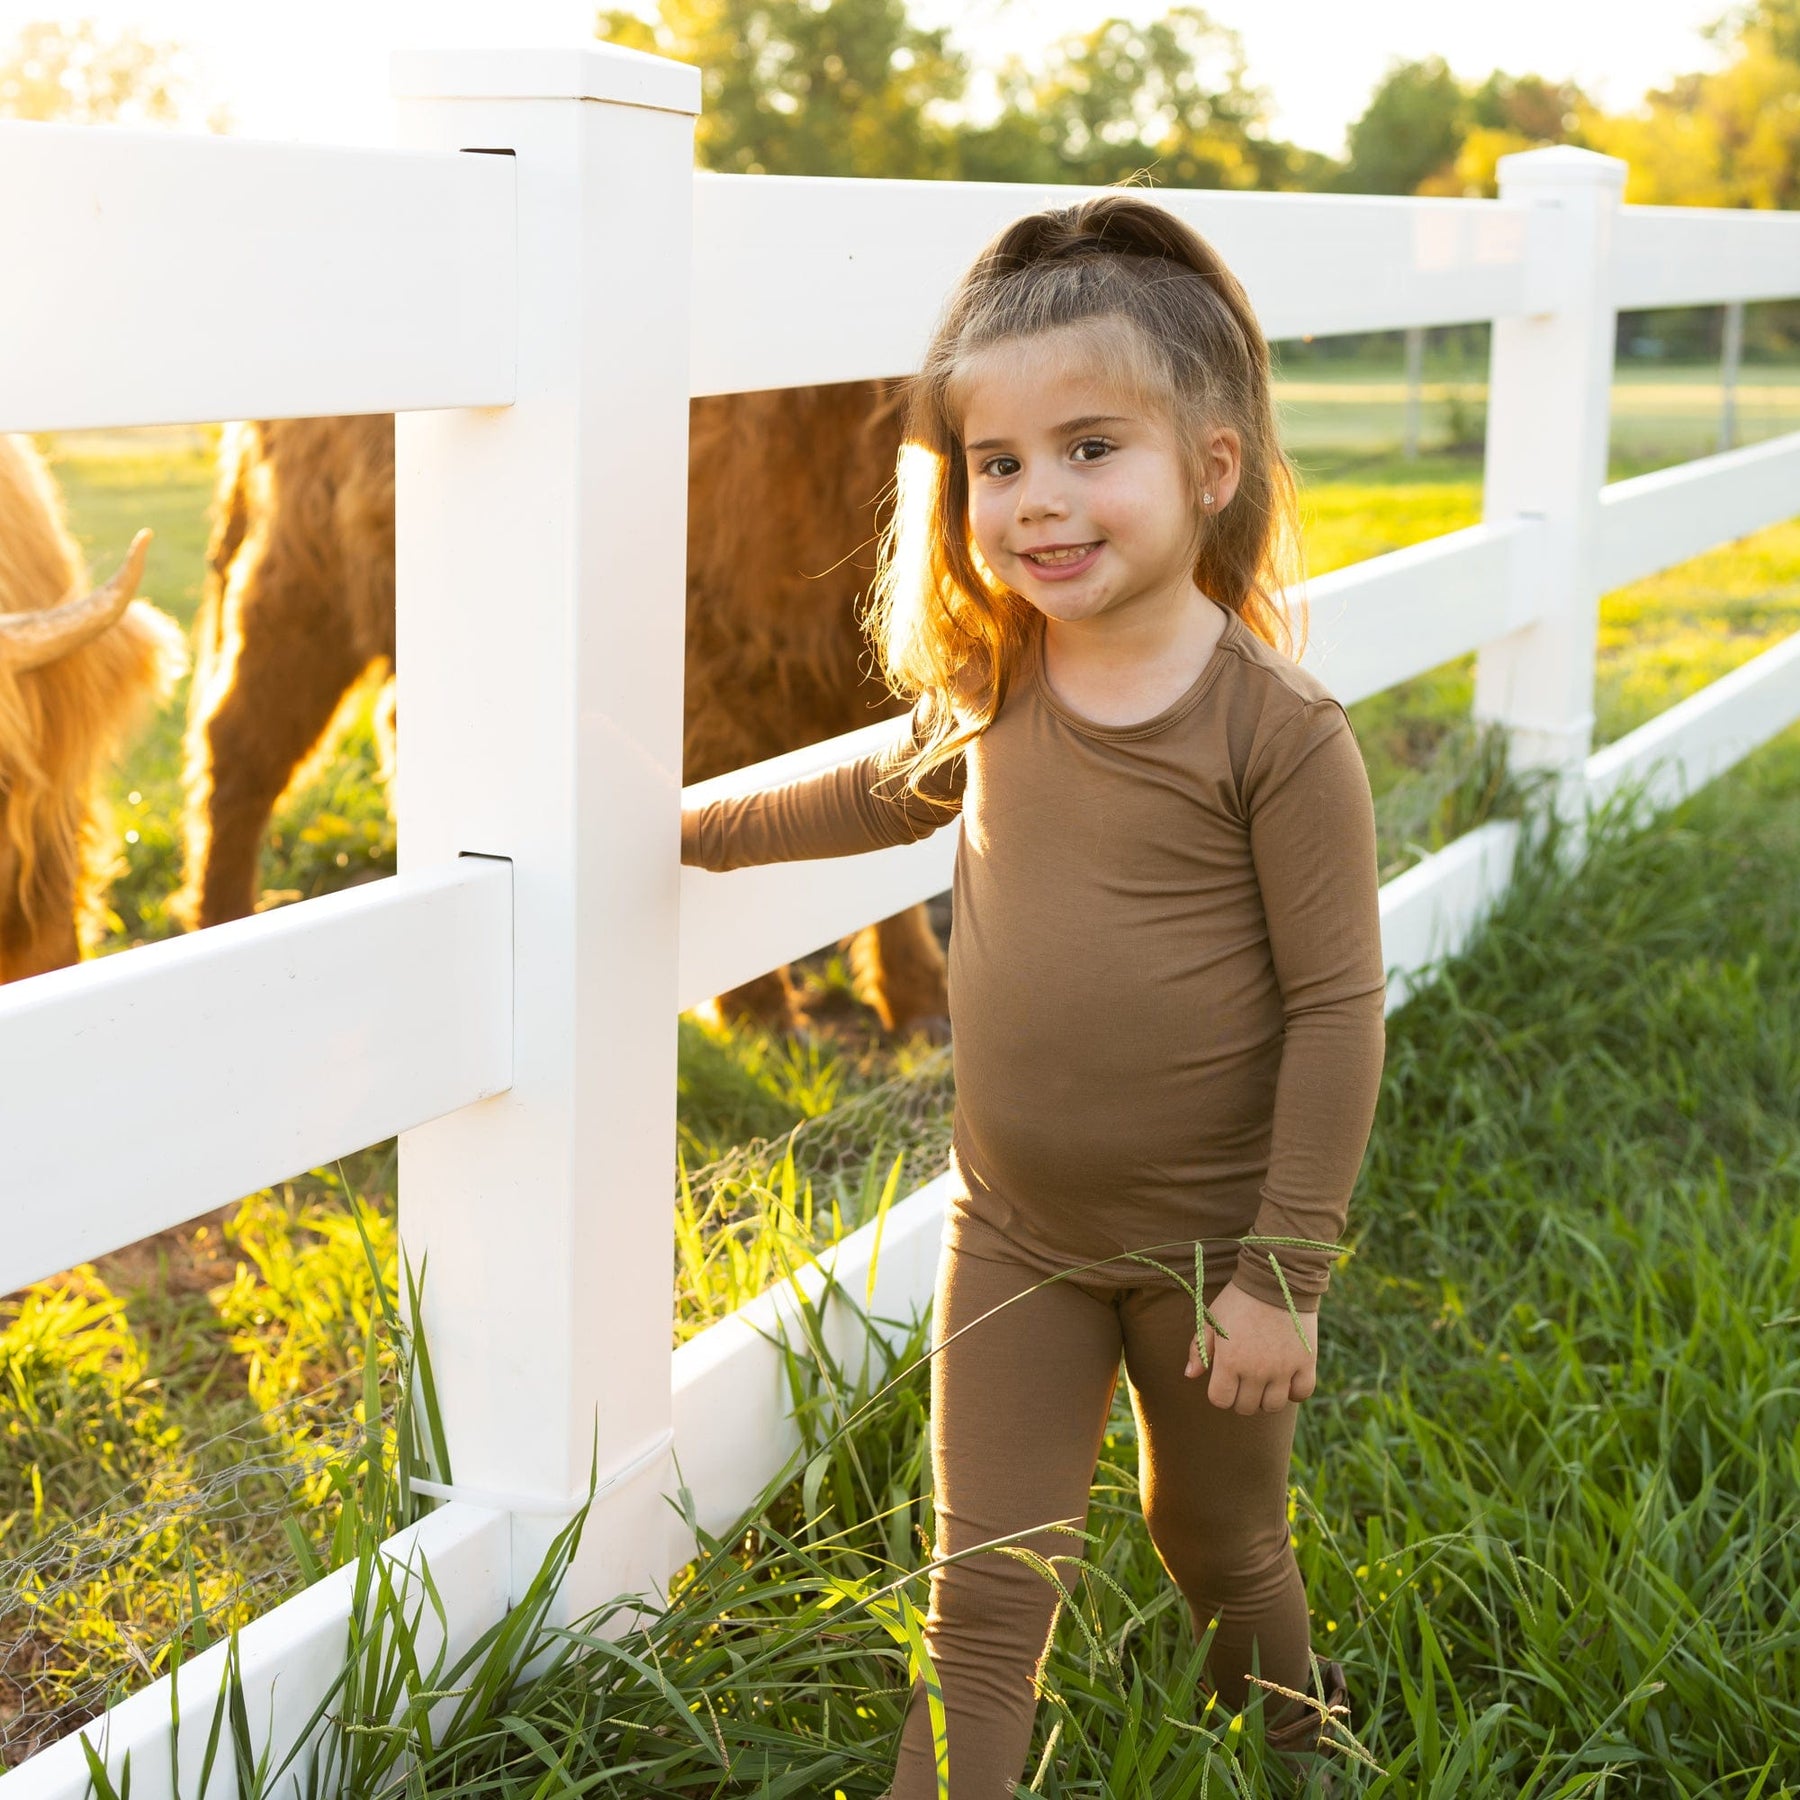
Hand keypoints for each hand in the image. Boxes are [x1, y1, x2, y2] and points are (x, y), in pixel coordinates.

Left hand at [1184, 1280, 1318, 1413]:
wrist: (1276, 1278)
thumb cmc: (1238, 1299)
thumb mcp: (1211, 1319)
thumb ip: (1199, 1349)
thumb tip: (1190, 1375)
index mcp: (1229, 1362)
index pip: (1221, 1401)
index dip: (1220, 1393)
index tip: (1225, 1380)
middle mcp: (1256, 1371)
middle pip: (1246, 1407)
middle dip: (1241, 1396)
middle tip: (1244, 1379)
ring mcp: (1283, 1369)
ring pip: (1273, 1406)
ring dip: (1266, 1397)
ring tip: (1264, 1379)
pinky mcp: (1306, 1363)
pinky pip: (1301, 1394)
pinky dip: (1294, 1391)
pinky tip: (1287, 1378)